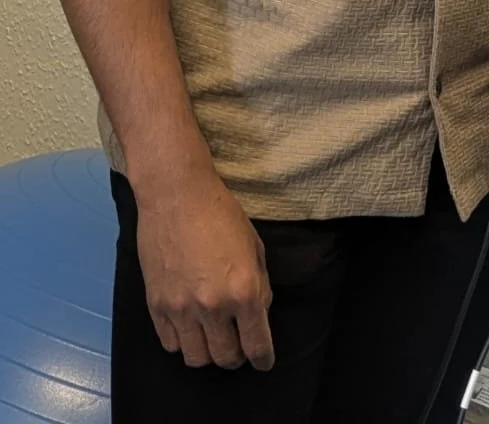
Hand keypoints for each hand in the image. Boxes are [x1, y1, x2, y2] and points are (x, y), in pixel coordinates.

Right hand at [133, 168, 274, 370]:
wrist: (176, 196)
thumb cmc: (221, 213)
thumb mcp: (254, 246)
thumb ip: (259, 284)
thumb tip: (258, 313)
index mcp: (244, 290)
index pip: (256, 344)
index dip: (263, 358)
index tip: (264, 361)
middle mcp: (213, 306)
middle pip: (225, 358)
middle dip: (236, 356)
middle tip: (238, 345)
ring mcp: (181, 309)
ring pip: (196, 358)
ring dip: (208, 352)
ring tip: (212, 337)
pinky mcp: (156, 306)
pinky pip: (170, 344)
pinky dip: (182, 342)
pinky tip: (189, 326)